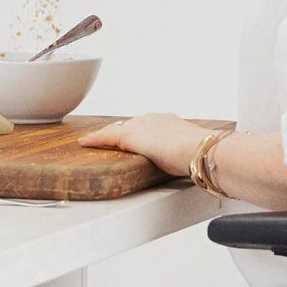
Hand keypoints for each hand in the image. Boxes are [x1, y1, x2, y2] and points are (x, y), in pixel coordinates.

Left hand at [79, 113, 209, 177]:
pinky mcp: (130, 136)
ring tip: (92, 141)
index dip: (137, 132)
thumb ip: (184, 156)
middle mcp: (153, 119)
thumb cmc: (201, 155)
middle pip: (129, 125)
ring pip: (117, 130)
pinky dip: (95, 139)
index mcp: (169, 122)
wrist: (200, 151)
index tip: (132, 138)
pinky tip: (85, 143)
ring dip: (105, 136)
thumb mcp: (190, 153)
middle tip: (105, 139)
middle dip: (118, 132)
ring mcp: (141, 126)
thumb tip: (192, 166)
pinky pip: (107, 137)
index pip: (146, 125)